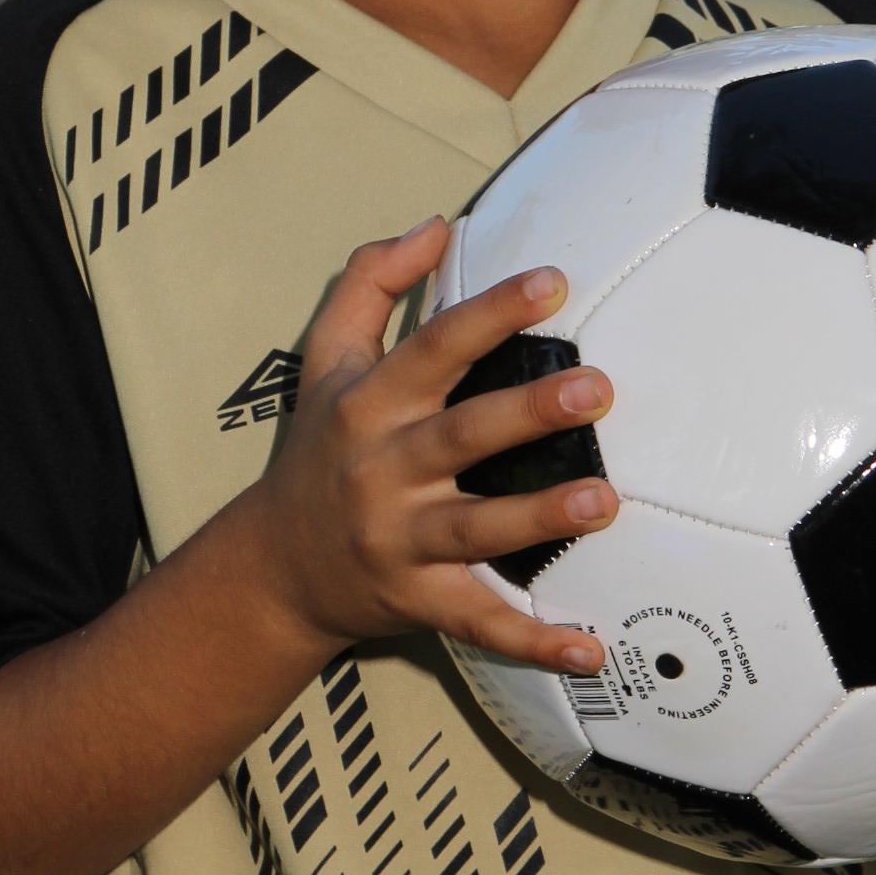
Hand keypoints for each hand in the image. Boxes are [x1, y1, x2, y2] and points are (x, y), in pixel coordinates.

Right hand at [248, 218, 616, 675]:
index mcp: (368, 404)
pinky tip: (592, 647)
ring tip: (602, 500)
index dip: (490, 313)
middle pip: (460, 436)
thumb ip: (370, 282)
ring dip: (537, 518)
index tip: (553, 281)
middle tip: (596, 388)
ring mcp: (399, 541)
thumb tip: (434, 227)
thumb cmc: (318, 448)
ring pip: (474, 530)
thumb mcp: (325, 359)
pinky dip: (534, 640)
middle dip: (527, 412)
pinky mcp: (418, 601)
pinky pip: (480, 620)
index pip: (433, 348)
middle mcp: (382, 471)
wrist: (273, 566)